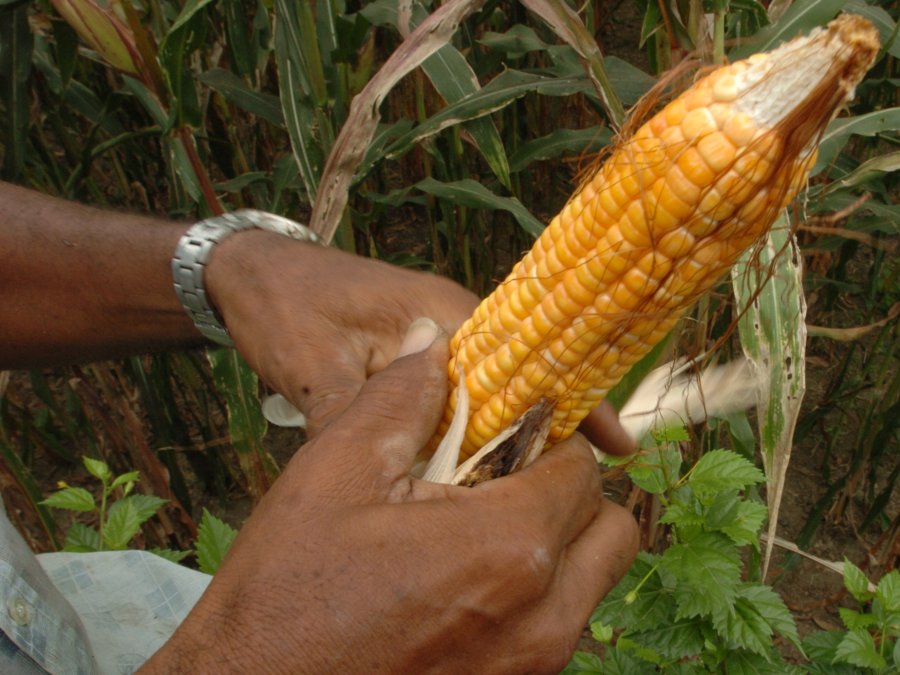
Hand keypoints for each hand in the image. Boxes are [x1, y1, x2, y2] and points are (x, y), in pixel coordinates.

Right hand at [142, 322, 637, 673]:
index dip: (545, 440)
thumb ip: (401, 396)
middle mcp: (545, 616)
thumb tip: (433, 338)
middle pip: (609, 529)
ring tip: (480, 538)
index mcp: (511, 548)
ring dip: (559, 549)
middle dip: (568, 496)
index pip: (581, 466)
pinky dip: (536, 600)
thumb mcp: (335, 472)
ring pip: (592, 583)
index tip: (506, 437)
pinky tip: (465, 589)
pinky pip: (559, 629)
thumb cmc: (285, 590)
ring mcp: (535, 666)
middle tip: (502, 487)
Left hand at [205, 231, 632, 453]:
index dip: (576, 402)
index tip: (616, 448)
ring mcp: (434, 339)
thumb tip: (383, 486)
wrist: (245, 274)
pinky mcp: (414, 356)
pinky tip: (485, 477)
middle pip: (523, 378)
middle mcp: (450, 322)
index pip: (530, 357)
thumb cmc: (282, 306)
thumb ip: (350, 417)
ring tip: (553, 490)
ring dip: (518, 433)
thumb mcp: (313, 366)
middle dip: (557, 426)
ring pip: (494, 393)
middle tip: (593, 485)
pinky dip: (478, 433)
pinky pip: (462, 400)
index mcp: (444, 313)